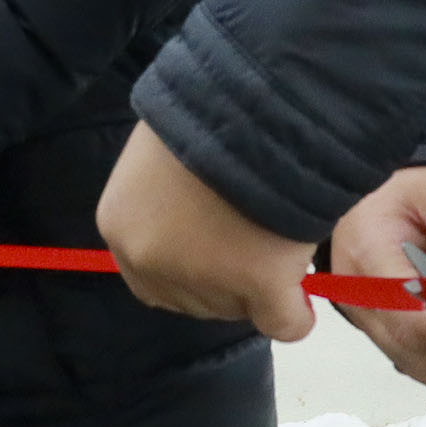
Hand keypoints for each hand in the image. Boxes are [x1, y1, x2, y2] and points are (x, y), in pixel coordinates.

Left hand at [95, 120, 316, 341]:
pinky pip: (284, 323)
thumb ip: (160, 196)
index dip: (188, 266)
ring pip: (238, 310)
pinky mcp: (261, 287)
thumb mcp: (161, 152)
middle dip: (223, 282)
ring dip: (259, 289)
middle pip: (193, 300)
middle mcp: (153, 262)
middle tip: (252, 242)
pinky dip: (297, 315)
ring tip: (278, 242)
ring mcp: (206, 280)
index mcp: (121, 226)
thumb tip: (186, 218)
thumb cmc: (208, 112)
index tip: (217, 247)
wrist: (257, 103)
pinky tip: (303, 300)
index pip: (148, 277)